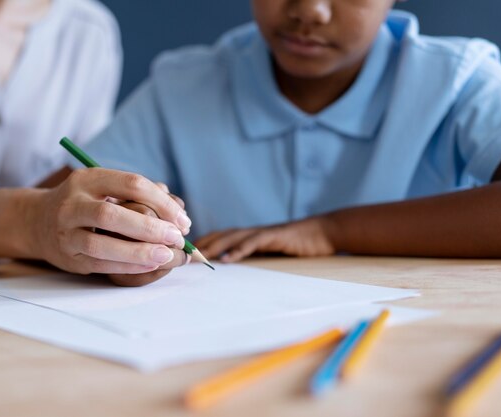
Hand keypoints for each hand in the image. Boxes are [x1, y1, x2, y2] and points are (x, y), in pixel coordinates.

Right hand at [0, 168, 192, 276]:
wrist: (37, 221)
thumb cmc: (87, 203)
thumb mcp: (105, 188)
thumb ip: (139, 196)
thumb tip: (180, 214)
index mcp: (88, 178)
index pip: (131, 184)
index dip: (162, 202)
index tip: (183, 219)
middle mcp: (73, 203)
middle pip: (112, 215)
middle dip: (150, 228)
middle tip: (178, 238)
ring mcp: (66, 231)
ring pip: (101, 244)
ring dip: (138, 252)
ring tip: (166, 256)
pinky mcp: (68, 257)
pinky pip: (100, 264)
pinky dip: (127, 266)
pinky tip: (149, 265)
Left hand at [195, 217, 335, 262]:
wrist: (321, 233)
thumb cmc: (293, 244)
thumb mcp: (267, 251)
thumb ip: (250, 255)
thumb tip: (229, 266)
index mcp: (246, 235)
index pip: (216, 237)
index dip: (198, 244)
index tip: (180, 253)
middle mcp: (249, 232)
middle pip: (218, 236)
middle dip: (199, 245)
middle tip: (181, 255)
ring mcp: (260, 233)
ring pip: (231, 237)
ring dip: (213, 247)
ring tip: (197, 257)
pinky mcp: (274, 236)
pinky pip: (253, 242)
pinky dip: (239, 250)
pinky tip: (227, 259)